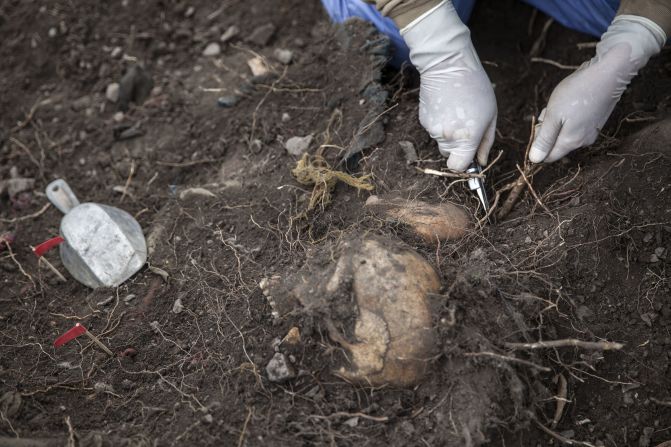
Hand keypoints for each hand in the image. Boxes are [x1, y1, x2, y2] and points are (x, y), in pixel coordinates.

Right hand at [402, 1, 496, 170]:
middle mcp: (447, 137)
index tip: (468, 158)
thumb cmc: (475, 87)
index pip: (457, 167)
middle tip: (465, 126)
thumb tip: (481, 161)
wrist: (448, 65)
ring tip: (456, 110)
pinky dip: (439, 123)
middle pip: (449, 155)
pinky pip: (433, 130)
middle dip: (457, 147)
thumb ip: (486, 142)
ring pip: (441, 142)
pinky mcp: (423, 120)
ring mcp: (432, 129)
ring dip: (449, 133)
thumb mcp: (490, 114)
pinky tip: (446, 106)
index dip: (462, 165)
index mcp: (466, 138)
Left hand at [530, 15, 665, 163]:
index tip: (539, 126)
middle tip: (550, 112)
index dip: (538, 145)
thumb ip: (544, 139)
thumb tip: (535, 159)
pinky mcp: (596, 122)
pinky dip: (567, 117)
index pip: (548, 157)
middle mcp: (583, 142)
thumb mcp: (554, 115)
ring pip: (564, 134)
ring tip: (561, 104)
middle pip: (556, 145)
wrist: (608, 73)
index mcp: (571, 142)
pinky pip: (574, 126)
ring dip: (557, 122)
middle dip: (547, 130)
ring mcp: (591, 132)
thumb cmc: (577, 93)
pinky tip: (571, 102)